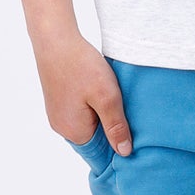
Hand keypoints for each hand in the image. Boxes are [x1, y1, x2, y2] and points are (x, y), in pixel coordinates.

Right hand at [36, 30, 132, 154]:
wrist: (55, 39)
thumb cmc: (81, 66)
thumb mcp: (107, 97)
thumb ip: (116, 126)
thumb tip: (124, 153)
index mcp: (74, 132)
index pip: (101, 154)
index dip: (119, 148)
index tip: (138, 141)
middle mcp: (63, 127)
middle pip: (96, 140)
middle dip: (114, 131)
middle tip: (134, 118)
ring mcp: (59, 114)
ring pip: (90, 124)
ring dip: (105, 116)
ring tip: (120, 102)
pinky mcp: (60, 100)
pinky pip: (83, 112)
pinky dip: (96, 106)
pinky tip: (104, 92)